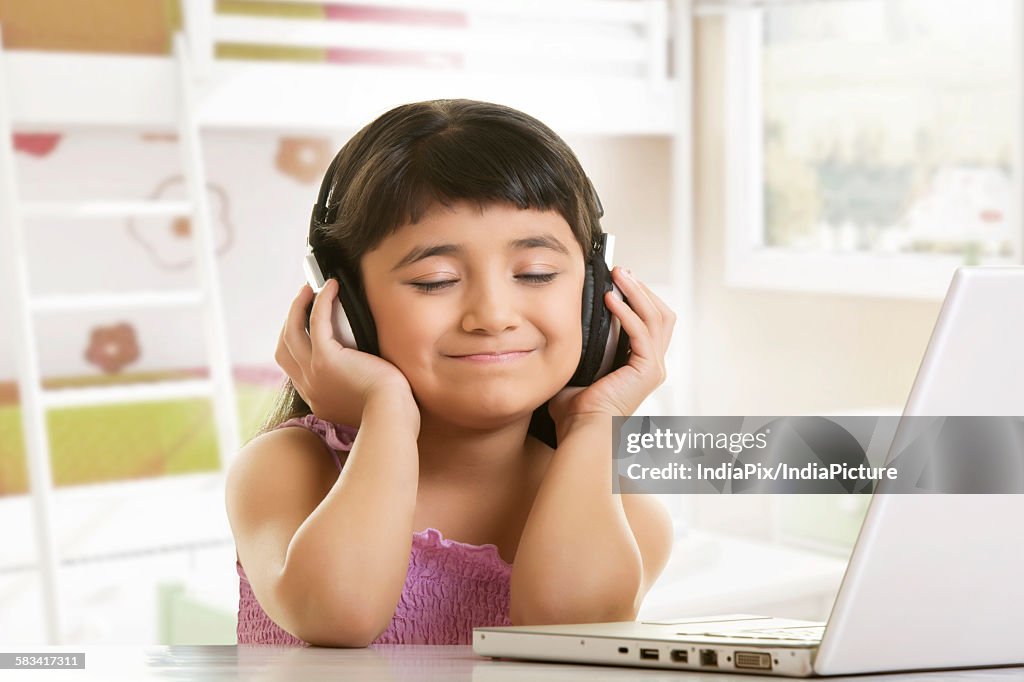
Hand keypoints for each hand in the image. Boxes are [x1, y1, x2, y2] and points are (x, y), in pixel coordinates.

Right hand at [275, 279, 417, 428]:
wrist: (392, 418)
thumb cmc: (391, 411)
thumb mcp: (364, 401)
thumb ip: (355, 385)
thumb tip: (364, 366)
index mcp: (317, 399)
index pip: (295, 369)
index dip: (297, 345)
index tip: (307, 327)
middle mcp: (308, 387)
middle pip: (284, 349)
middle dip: (290, 323)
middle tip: (303, 303)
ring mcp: (313, 374)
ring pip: (292, 333)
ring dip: (298, 308)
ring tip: (309, 290)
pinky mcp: (326, 360)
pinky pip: (316, 322)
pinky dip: (320, 301)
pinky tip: (329, 287)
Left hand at [548, 267, 675, 435]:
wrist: (580, 432)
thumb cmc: (575, 411)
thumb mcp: (577, 369)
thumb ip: (579, 349)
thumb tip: (563, 324)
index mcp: (641, 366)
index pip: (651, 323)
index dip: (639, 298)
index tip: (619, 280)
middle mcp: (654, 366)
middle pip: (662, 315)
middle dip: (642, 289)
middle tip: (621, 271)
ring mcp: (654, 368)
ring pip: (657, 317)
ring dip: (637, 292)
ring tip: (619, 274)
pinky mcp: (648, 370)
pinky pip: (642, 331)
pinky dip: (627, 311)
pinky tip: (610, 298)